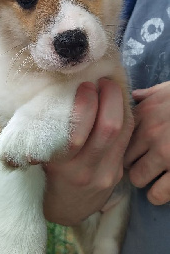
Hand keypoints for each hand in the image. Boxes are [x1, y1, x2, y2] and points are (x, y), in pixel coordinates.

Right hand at [43, 78, 133, 225]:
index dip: (85, 104)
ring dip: (120, 103)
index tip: (83, 86)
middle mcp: (86, 171)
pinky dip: (123, 116)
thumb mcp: (39, 153)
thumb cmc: (45, 171)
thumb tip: (61, 90)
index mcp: (60, 165)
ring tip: (110, 88)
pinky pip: (127, 138)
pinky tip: (115, 104)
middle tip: (103, 81)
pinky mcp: (118, 172)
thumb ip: (47, 127)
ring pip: (123, 131)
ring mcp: (106, 174)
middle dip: (109, 97)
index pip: (78, 132)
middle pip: (109, 128)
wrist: (64, 206)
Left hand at [124, 81, 169, 204]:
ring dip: (144, 180)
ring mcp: (165, 154)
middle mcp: (150, 133)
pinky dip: (157, 196)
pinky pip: (157, 194)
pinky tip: (162, 191)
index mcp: (145, 113)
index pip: (120, 135)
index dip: (125, 144)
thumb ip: (150, 94)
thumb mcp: (169, 90)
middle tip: (143, 164)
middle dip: (132, 163)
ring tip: (152, 178)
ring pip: (137, 178)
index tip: (133, 148)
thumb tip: (135, 96)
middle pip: (125, 157)